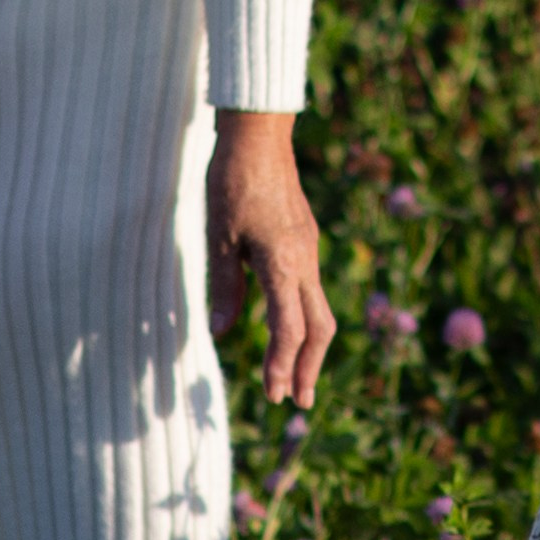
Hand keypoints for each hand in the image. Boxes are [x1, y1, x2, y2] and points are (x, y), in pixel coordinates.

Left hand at [208, 111, 334, 404]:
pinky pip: (311, 291)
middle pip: (320, 328)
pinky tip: (287, 331)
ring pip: (320, 311)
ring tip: (296, 377)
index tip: (272, 394)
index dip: (281, 365)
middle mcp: (304, 261)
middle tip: (297, 402)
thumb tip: (223, 331)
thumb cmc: (232, 181)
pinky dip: (304, 321)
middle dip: (309, 368)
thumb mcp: (219, 237)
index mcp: (282, 263)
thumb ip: (226, 287)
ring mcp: (309, 251)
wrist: (259, 136)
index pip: (290, 329)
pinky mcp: (304, 241)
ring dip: (309, 348)